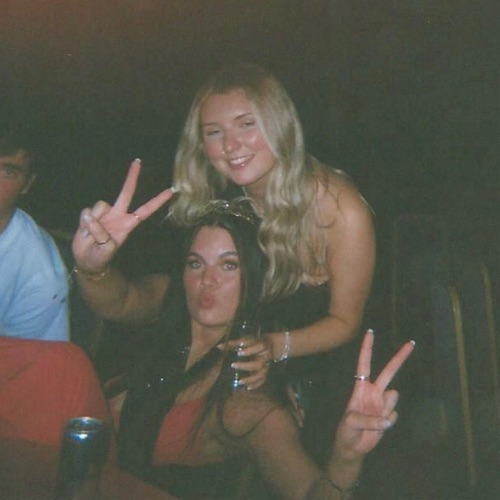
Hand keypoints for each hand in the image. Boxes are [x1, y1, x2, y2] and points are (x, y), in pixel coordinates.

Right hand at [72, 159, 174, 271]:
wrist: (86, 259)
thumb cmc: (101, 256)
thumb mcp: (105, 250)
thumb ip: (100, 234)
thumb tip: (90, 217)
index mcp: (127, 224)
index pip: (146, 210)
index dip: (158, 201)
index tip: (171, 191)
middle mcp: (118, 215)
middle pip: (126, 193)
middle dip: (132, 177)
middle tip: (138, 161)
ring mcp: (104, 214)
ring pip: (99, 206)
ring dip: (94, 221)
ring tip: (92, 235)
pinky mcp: (90, 214)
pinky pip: (86, 212)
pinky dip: (84, 222)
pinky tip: (85, 231)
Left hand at [223, 336, 272, 389]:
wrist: (271, 346)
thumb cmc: (255, 342)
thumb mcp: (246, 339)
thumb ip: (233, 343)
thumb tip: (219, 346)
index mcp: (262, 345)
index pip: (258, 347)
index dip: (249, 351)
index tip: (239, 353)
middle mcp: (265, 357)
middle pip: (258, 364)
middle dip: (245, 366)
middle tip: (233, 365)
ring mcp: (266, 366)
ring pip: (261, 375)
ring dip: (250, 379)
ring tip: (240, 382)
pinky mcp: (266, 372)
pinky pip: (262, 380)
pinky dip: (256, 385)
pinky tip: (248, 388)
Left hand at [333, 330, 414, 461]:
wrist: (353, 447)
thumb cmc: (346, 431)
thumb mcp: (351, 424)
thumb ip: (368, 420)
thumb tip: (388, 420)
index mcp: (361, 388)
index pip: (364, 364)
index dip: (367, 349)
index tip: (370, 332)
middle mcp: (373, 391)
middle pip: (389, 371)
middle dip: (400, 357)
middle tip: (411, 342)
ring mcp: (382, 402)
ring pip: (393, 398)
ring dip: (384, 410)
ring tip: (371, 421)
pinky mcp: (389, 415)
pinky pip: (393, 416)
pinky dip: (386, 424)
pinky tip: (378, 427)